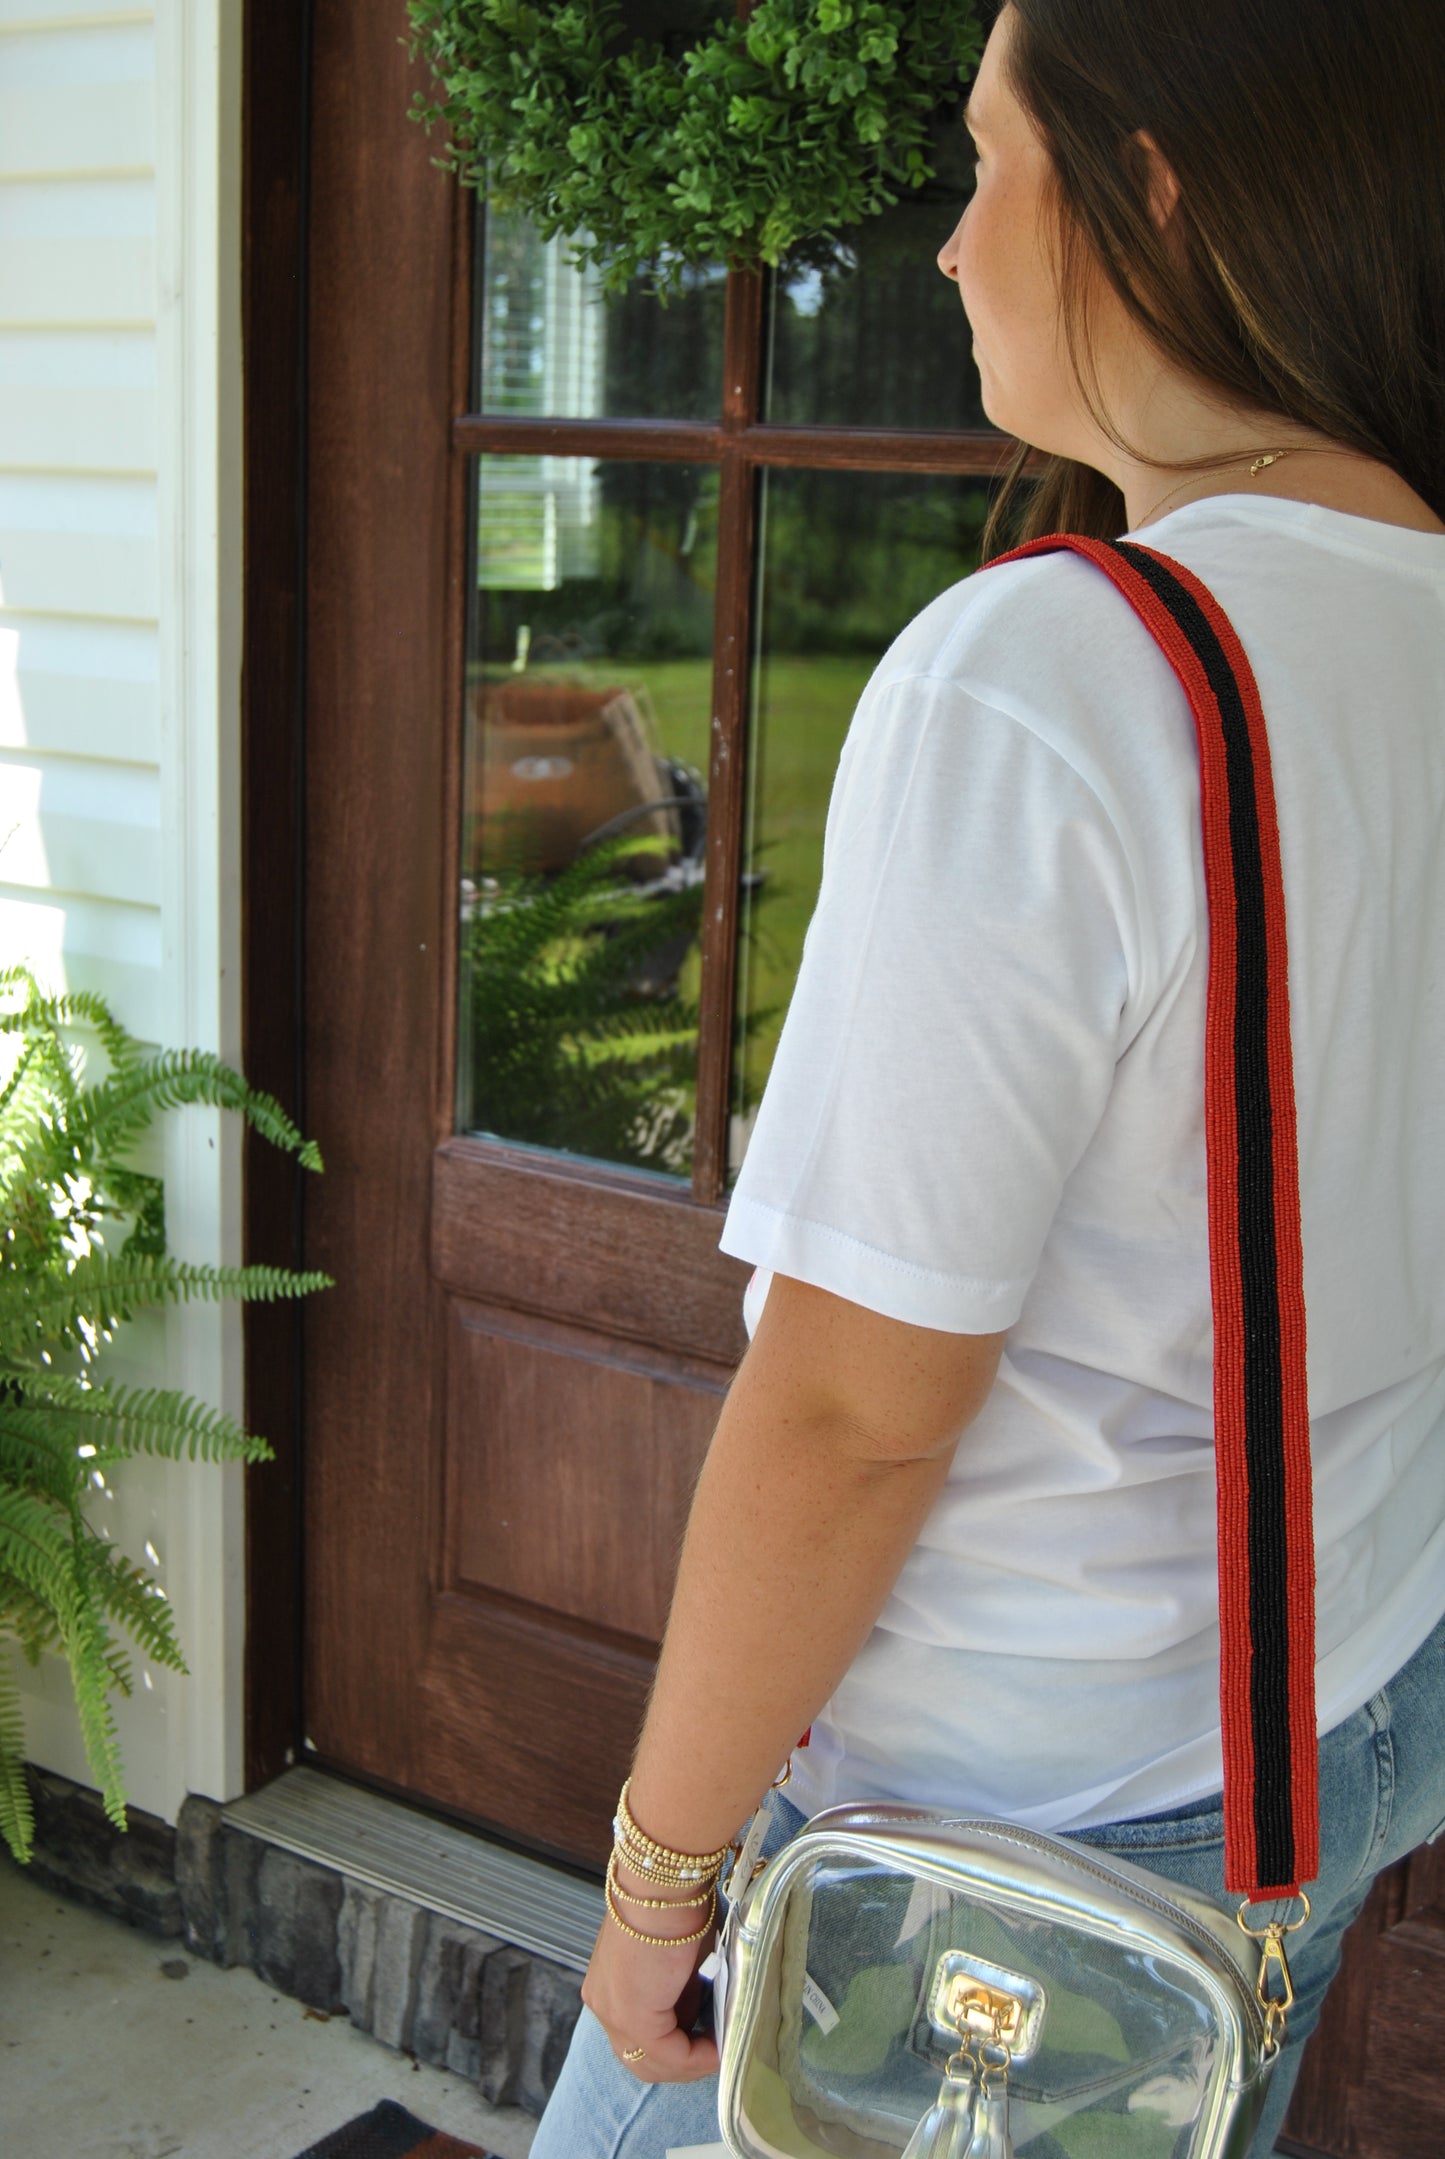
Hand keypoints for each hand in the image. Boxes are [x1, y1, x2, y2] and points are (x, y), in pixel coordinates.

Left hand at [580, 1865, 720, 2083]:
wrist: (665, 1883)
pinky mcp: (634, 2017)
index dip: (674, 2047)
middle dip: (681, 2063)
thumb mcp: (677, 1961)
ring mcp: (614, 2013)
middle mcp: (603, 2003)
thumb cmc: (675, 1905)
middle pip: (639, 2059)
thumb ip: (680, 1994)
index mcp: (607, 1986)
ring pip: (652, 2064)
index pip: (636, 2038)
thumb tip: (696, 2018)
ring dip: (690, 2063)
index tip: (707, 2040)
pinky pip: (669, 2055)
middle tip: (714, 2051)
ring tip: (721, 2049)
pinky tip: (719, 2047)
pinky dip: (697, 2057)